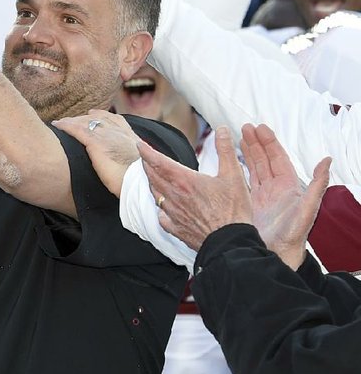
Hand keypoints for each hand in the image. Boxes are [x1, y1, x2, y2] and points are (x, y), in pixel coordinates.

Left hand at [51, 110, 139, 196]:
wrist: (141, 181)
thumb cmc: (143, 181)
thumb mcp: (142, 166)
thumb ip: (133, 162)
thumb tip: (130, 169)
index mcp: (130, 137)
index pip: (115, 120)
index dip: (102, 116)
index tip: (93, 114)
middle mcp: (118, 131)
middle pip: (98, 118)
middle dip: (84, 118)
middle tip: (72, 119)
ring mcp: (107, 135)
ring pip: (86, 122)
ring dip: (72, 121)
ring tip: (61, 122)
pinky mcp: (95, 143)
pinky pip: (76, 130)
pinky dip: (66, 126)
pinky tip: (57, 125)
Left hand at [138, 126, 250, 247]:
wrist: (230, 243)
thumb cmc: (233, 210)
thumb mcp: (233, 175)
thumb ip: (225, 150)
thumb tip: (222, 129)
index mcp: (185, 181)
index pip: (159, 162)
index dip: (147, 151)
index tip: (140, 144)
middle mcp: (174, 196)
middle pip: (153, 177)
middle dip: (147, 165)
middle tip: (144, 157)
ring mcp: (173, 214)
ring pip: (155, 195)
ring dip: (152, 183)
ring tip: (151, 176)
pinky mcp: (176, 229)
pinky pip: (161, 216)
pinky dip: (159, 208)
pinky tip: (162, 208)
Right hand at [239, 123, 330, 269]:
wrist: (276, 256)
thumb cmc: (293, 236)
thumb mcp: (308, 209)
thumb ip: (318, 184)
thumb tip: (327, 161)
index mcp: (288, 186)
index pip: (278, 158)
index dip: (269, 142)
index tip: (259, 128)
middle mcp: (275, 189)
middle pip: (265, 160)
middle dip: (256, 143)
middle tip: (245, 127)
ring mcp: (262, 197)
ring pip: (254, 169)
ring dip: (247, 153)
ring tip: (238, 137)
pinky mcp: (250, 205)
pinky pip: (244, 182)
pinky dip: (238, 170)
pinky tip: (231, 163)